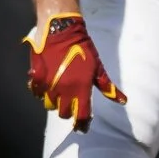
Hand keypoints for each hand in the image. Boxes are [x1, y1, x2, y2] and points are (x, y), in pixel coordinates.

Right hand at [26, 13, 120, 129]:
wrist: (62, 31)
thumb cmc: (82, 48)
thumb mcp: (97, 67)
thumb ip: (107, 86)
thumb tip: (122, 101)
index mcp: (80, 89)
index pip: (81, 116)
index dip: (82, 124)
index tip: (81, 126)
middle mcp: (64, 90)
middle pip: (63, 113)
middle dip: (67, 111)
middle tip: (70, 103)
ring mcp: (49, 85)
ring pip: (49, 105)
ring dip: (54, 102)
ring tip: (58, 93)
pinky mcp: (37, 77)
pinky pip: (36, 93)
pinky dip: (40, 92)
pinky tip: (46, 85)